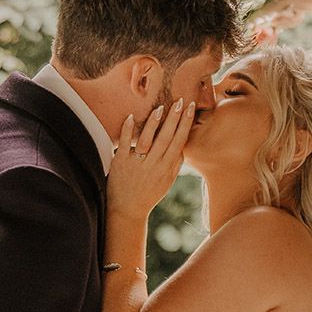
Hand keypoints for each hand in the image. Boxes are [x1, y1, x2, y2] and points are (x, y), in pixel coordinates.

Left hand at [107, 100, 195, 219]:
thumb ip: (176, 164)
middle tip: (181, 100)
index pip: (179, 141)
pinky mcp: (120, 163)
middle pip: (166, 138)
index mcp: (167, 167)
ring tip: (160, 107)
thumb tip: (183, 146)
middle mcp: (154, 164)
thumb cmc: (149, 194)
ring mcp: (137, 163)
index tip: (191, 107)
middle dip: (175, 118)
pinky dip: (128, 130)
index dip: (186, 123)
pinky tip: (131, 116)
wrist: (127, 210)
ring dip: (154, 123)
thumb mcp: (167, 181)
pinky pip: (124, 144)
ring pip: (148, 140)